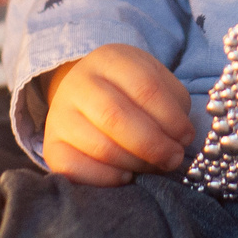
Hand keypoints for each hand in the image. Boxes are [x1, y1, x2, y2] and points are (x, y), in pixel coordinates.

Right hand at [41, 43, 191, 185]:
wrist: (88, 95)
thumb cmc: (131, 92)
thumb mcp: (156, 82)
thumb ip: (173, 106)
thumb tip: (179, 140)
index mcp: (109, 59)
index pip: (144, 87)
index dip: (170, 117)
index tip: (186, 137)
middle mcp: (78, 83)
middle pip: (117, 117)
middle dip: (153, 144)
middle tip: (173, 158)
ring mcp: (59, 115)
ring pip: (100, 146)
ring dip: (136, 163)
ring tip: (153, 166)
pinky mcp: (51, 147)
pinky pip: (76, 170)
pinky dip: (107, 179)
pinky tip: (126, 176)